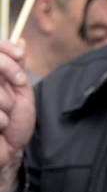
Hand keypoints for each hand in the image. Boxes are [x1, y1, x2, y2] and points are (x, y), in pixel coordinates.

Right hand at [0, 40, 34, 191]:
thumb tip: (20, 40)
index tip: (20, 54)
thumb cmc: (13, 122)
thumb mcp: (20, 91)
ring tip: (5, 116)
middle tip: (20, 83)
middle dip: (10, 71)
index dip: (4, 48)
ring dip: (4, 102)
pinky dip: (0, 118)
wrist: (8, 152)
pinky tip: (0, 127)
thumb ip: (17, 66)